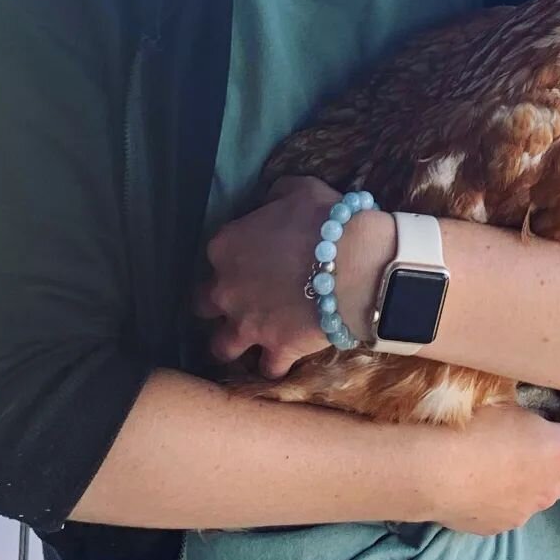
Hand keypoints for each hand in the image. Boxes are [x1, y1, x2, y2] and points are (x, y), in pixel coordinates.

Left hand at [195, 176, 393, 377]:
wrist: (356, 263)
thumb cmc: (325, 221)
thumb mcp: (298, 189)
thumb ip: (274, 196)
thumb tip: (270, 202)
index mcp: (226, 246)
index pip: (216, 254)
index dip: (234, 257)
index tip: (252, 258)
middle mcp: (226, 290)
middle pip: (204, 304)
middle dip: (219, 303)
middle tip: (245, 298)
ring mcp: (248, 325)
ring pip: (221, 347)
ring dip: (233, 343)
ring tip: (250, 339)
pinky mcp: (276, 350)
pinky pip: (267, 369)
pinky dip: (274, 365)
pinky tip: (283, 359)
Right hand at [427, 406, 559, 535]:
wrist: (430, 470)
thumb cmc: (470, 426)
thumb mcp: (503, 402)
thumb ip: (524, 409)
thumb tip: (525, 409)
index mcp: (558, 451)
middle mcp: (548, 487)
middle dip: (554, 456)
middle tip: (531, 439)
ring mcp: (523, 512)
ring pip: (538, 495)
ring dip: (531, 481)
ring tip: (503, 465)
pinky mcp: (496, 527)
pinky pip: (509, 509)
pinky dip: (503, 497)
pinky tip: (479, 484)